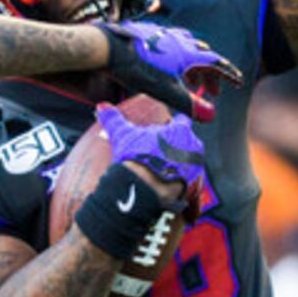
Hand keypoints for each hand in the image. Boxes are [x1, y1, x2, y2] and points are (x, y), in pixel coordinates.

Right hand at [94, 102, 208, 207]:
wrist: (142, 188)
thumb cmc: (136, 158)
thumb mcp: (121, 134)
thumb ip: (113, 119)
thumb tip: (102, 107)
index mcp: (180, 130)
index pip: (182, 121)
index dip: (171, 125)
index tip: (162, 131)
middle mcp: (193, 147)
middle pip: (186, 142)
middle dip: (175, 146)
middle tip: (156, 152)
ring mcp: (195, 167)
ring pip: (188, 161)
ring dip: (178, 163)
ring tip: (159, 169)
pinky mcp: (193, 184)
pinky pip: (187, 179)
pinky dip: (178, 180)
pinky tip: (163, 183)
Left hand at [101, 22, 237, 119]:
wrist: (108, 47)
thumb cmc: (136, 69)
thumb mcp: (164, 91)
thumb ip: (187, 103)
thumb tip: (211, 116)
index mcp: (187, 53)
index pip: (215, 63)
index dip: (228, 74)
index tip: (238, 83)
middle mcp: (179, 41)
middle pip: (203, 57)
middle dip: (210, 75)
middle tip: (212, 91)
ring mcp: (164, 35)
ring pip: (188, 48)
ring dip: (195, 65)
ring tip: (192, 79)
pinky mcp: (150, 34)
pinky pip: (172, 43)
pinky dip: (178, 56)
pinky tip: (169, 63)